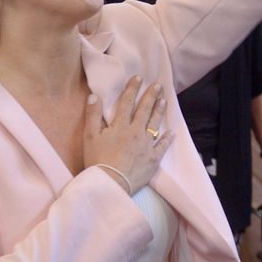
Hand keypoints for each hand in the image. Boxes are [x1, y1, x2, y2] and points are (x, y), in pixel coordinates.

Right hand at [84, 77, 174, 193]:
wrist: (110, 183)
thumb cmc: (98, 160)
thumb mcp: (89, 137)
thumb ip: (92, 115)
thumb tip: (94, 95)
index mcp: (120, 126)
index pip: (127, 102)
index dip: (132, 89)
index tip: (138, 78)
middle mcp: (136, 132)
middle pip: (144, 110)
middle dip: (151, 95)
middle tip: (158, 85)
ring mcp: (146, 145)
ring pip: (155, 124)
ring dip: (160, 111)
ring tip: (164, 101)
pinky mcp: (153, 159)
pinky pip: (162, 146)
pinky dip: (167, 139)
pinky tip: (172, 133)